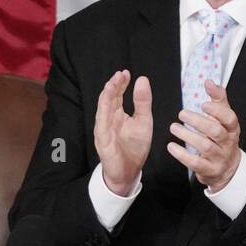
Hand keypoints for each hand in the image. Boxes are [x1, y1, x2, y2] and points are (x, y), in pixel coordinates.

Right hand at [94, 70, 151, 194]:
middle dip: (113, 86)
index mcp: (118, 114)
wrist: (129, 171)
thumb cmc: (134, 147)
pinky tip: (106, 103)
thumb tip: (142, 79)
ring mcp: (104, 129)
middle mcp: (109, 119)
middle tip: (120, 74)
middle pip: (109, 99)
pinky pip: (101, 125)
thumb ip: (143, 102)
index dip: (120, 83)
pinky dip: (103, 113)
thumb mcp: (144, 121)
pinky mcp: (103, 140)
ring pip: (102, 109)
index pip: (117, 94)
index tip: (126, 73)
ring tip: (111, 84)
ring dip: (106, 97)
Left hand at [167, 79, 242, 190]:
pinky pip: (195, 163)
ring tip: (174, 127)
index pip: (229, 118)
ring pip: (205, 146)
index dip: (217, 111)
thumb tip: (209, 81)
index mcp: (232, 129)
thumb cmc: (222, 139)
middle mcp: (228, 143)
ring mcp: (219, 158)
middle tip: (181, 113)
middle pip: (215, 131)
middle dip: (198, 121)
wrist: (227, 169)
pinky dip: (182, 155)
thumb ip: (218, 100)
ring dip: (187, 136)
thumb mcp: (224, 120)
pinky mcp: (209, 170)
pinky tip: (171, 146)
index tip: (203, 104)